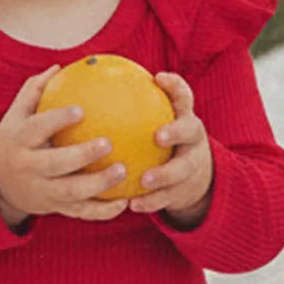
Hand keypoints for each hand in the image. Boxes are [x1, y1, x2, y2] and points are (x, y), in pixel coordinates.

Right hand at [0, 65, 130, 229]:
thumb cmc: (17, 138)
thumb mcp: (16, 115)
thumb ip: (35, 91)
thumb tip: (59, 67)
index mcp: (19, 141)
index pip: (37, 129)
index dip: (57, 120)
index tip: (81, 109)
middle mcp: (29, 168)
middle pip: (55, 164)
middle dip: (81, 156)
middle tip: (108, 142)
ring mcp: (43, 191)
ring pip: (71, 192)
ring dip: (98, 184)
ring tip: (124, 170)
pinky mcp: (56, 209)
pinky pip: (81, 212)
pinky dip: (104, 210)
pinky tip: (125, 201)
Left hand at [127, 72, 213, 228]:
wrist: (193, 176)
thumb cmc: (161, 140)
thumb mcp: (157, 121)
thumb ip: (133, 106)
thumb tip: (90, 79)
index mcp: (183, 117)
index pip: (183, 96)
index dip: (175, 86)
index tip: (159, 78)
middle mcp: (191, 139)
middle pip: (190, 130)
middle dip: (176, 131)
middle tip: (158, 136)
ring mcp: (191, 165)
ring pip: (181, 170)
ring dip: (163, 175)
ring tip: (144, 180)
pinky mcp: (184, 190)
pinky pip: (167, 197)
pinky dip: (151, 201)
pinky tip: (132, 204)